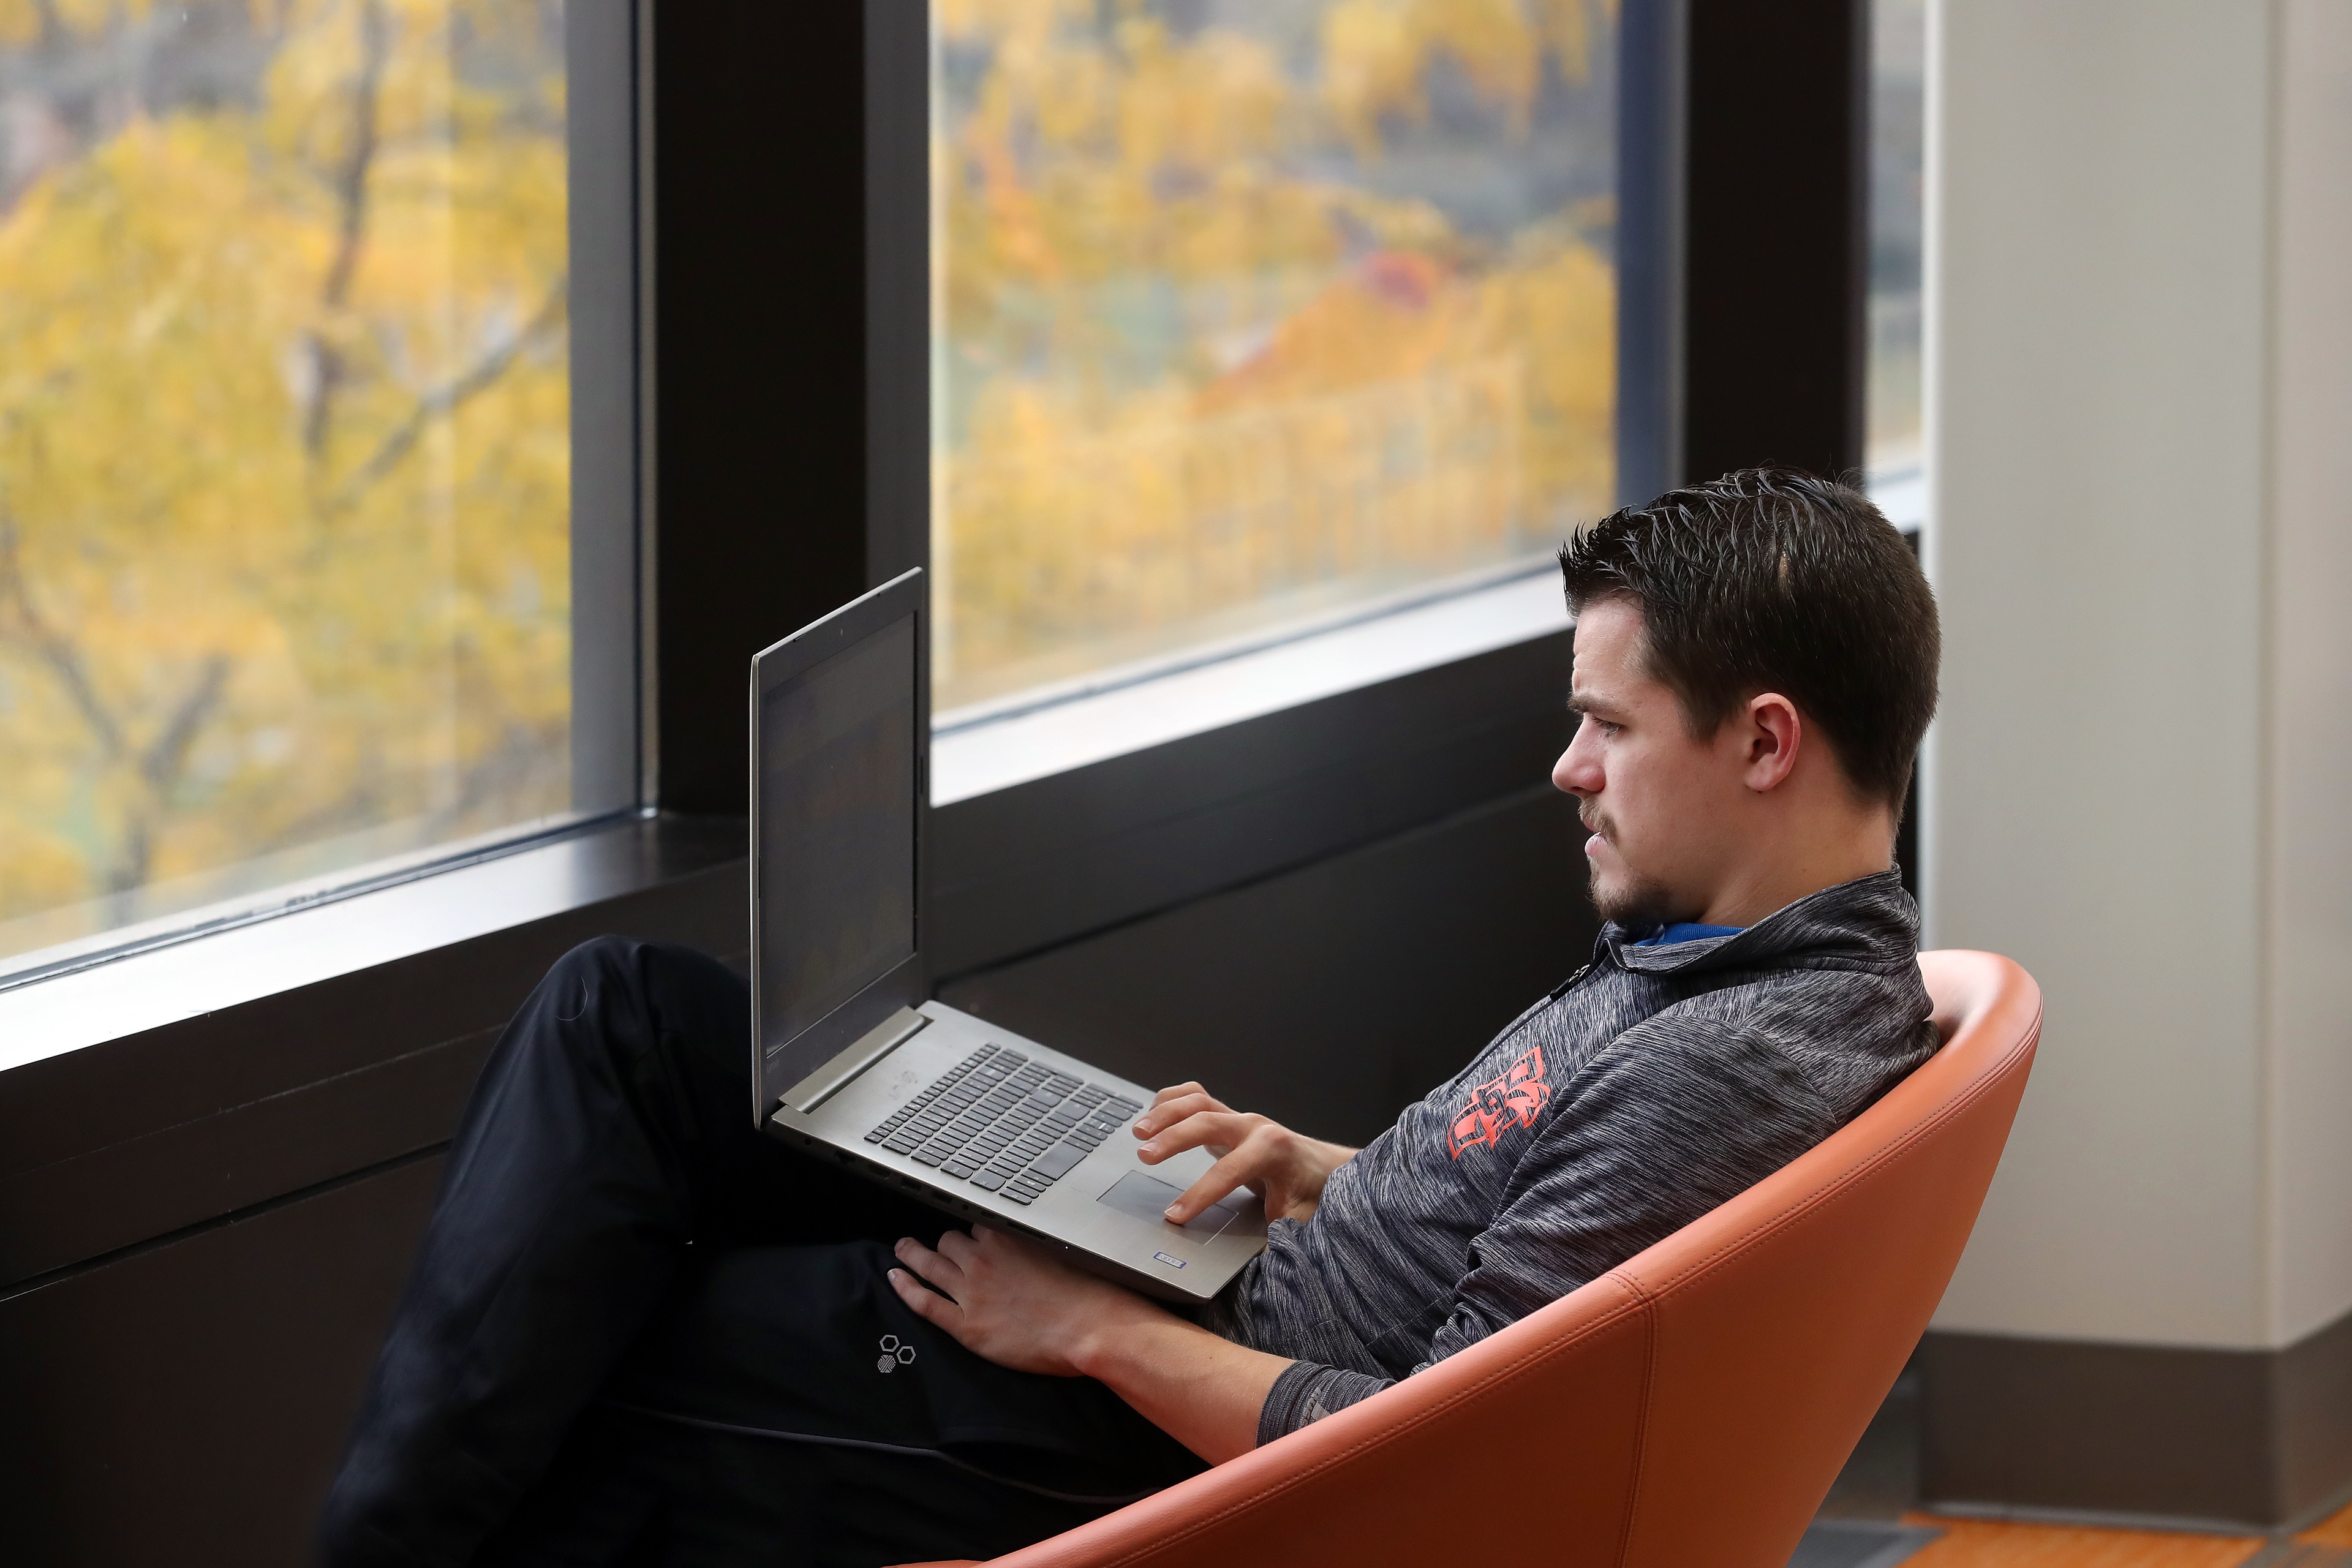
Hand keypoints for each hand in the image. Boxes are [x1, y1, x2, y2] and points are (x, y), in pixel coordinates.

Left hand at [888, 1226, 1164, 1376]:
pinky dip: (905, 1288)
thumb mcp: (1064, 1253)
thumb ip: (1038, 1244)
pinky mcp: (966, 1325)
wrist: (1088, 1328)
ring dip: (912, 1254)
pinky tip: (895, 1278)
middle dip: (942, 1243)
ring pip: (930, 1263)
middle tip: (932, 1245)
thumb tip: (1033, 1242)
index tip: (966, 1232)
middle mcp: (983, 1260)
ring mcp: (971, 1293)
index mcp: (1007, 1238)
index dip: (971, 1231)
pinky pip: (924, 1301)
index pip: (976, 1224)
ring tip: (902, 1250)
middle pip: (948, 1240)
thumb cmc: (1087, 1294)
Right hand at [1132, 1082, 1356, 1224]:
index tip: (1174, 1216)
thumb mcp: (1298, 1219)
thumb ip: (1279, 1237)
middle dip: (1174, 1139)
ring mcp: (1239, 1118)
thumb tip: (1262, 1265)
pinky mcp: (1227, 1117)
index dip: (1200, 1194)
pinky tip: (1151, 1113)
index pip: (1230, 1170)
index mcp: (1273, 1150)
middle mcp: (1254, 1127)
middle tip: (1144, 1158)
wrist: (1323, 1167)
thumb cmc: (1309, 1192)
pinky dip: (1171, 1100)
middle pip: (1207, 1122)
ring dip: (1165, 1112)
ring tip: (1138, 1132)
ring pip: (1198, 1101)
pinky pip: (1196, 1096)